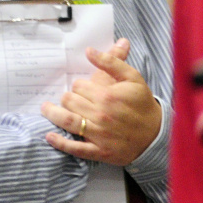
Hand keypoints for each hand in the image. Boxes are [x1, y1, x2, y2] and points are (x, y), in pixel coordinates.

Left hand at [41, 38, 161, 165]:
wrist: (156, 133)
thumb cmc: (142, 103)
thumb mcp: (132, 77)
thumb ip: (111, 61)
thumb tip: (89, 51)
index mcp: (107, 95)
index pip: (78, 85)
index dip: (79, 85)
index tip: (83, 88)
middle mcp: (100, 115)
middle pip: (70, 101)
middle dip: (67, 98)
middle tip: (69, 98)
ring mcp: (99, 135)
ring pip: (67, 121)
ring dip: (52, 114)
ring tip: (46, 109)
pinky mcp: (99, 151)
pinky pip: (75, 148)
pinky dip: (60, 143)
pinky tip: (49, 136)